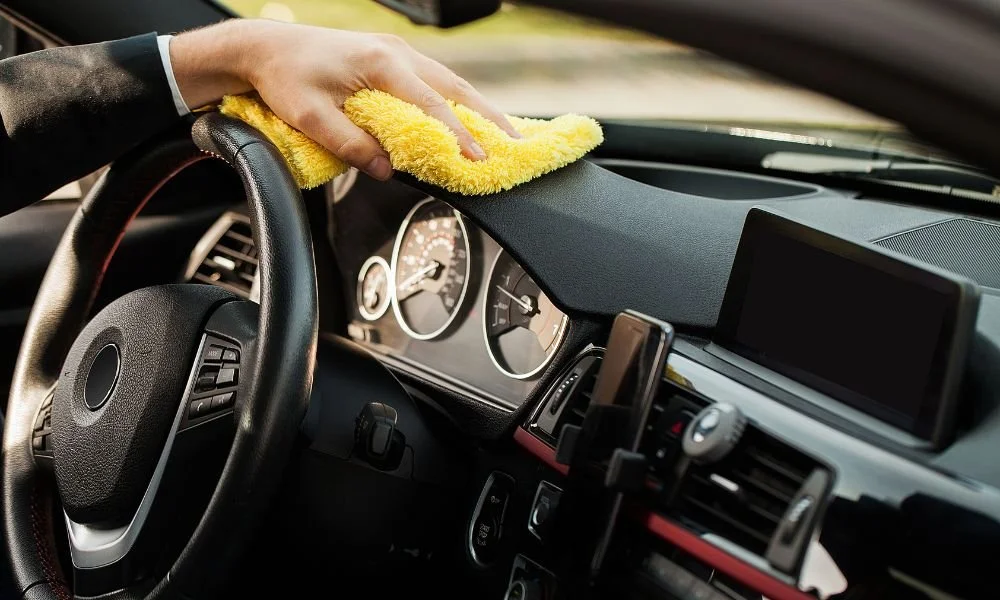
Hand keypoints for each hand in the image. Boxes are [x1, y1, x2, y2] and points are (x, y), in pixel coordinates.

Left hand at [170, 19, 519, 180]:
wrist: (265, 48)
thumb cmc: (285, 78)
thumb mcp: (311, 118)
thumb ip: (352, 145)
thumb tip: (387, 169)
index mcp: (381, 63)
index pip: (431, 105)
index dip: (458, 136)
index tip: (478, 160)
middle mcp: (397, 54)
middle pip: (456, 88)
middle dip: (487, 119)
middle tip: (514, 146)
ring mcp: (397, 53)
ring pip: (451, 82)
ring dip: (478, 109)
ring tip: (504, 135)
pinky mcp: (392, 59)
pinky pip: (436, 80)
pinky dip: (459, 101)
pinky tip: (471, 117)